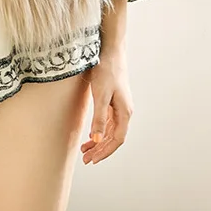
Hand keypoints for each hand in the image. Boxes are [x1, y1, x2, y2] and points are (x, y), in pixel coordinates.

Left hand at [81, 49, 132, 164]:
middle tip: (86, 160)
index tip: (93, 160)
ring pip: (111, 131)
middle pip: (114, 137)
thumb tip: (98, 140)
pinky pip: (108, 122)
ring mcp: (120, 106)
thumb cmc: (106, 71)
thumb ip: (99, 118)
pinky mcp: (113, 101)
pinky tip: (90, 135)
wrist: (110, 51)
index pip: (117, 139)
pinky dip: (99, 130)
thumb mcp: (100, 95)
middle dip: (101, 150)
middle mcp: (125, 111)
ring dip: (99, 142)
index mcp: (125, 112)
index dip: (105, 151)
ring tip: (85, 150)